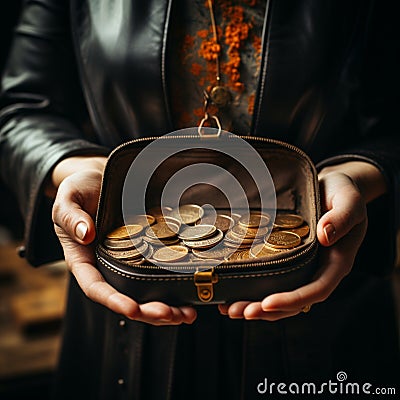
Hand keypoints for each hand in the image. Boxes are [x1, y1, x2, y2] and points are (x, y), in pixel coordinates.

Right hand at [51, 156, 196, 325]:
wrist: (99, 179)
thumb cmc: (79, 189)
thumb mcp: (67, 199)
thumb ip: (71, 216)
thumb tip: (85, 234)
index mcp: (84, 259)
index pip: (96, 287)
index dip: (114, 301)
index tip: (133, 309)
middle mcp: (107, 266)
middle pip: (126, 298)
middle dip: (148, 312)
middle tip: (171, 315)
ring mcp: (127, 262)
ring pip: (145, 294)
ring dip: (166, 308)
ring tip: (187, 314)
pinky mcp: (144, 253)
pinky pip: (157, 275)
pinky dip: (173, 288)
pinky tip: (191, 295)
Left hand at [218, 161, 385, 320]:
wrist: (334, 188)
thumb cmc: (343, 193)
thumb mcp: (348, 200)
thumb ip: (342, 217)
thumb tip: (325, 236)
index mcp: (337, 262)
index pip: (316, 290)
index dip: (292, 299)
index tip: (267, 303)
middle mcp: (320, 271)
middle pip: (294, 302)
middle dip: (265, 310)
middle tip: (235, 311)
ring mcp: (305, 268)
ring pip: (282, 296)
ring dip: (256, 306)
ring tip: (228, 308)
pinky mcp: (292, 262)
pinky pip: (275, 282)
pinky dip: (255, 291)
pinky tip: (233, 293)